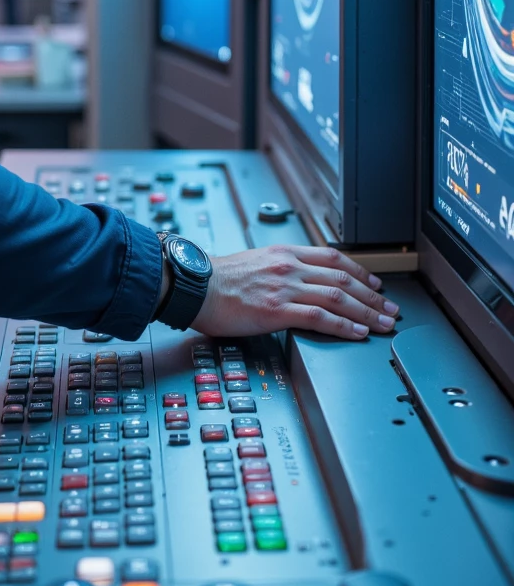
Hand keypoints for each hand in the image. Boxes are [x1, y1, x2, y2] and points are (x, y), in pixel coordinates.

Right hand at [192, 244, 399, 340]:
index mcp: (284, 253)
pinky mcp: (277, 310)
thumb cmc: (218, 278)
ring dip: (366, 312)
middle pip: (342, 279)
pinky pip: (319, 318)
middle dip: (372, 296)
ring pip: (337, 298)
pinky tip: (357, 333)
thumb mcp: (254, 261)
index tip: (375, 283)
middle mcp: (289, 267)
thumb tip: (299, 281)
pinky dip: (343, 326)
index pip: (333, 258)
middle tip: (390, 308)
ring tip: (383, 323)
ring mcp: (285, 288)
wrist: (195, 286)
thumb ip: (279, 268)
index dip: (360, 272)